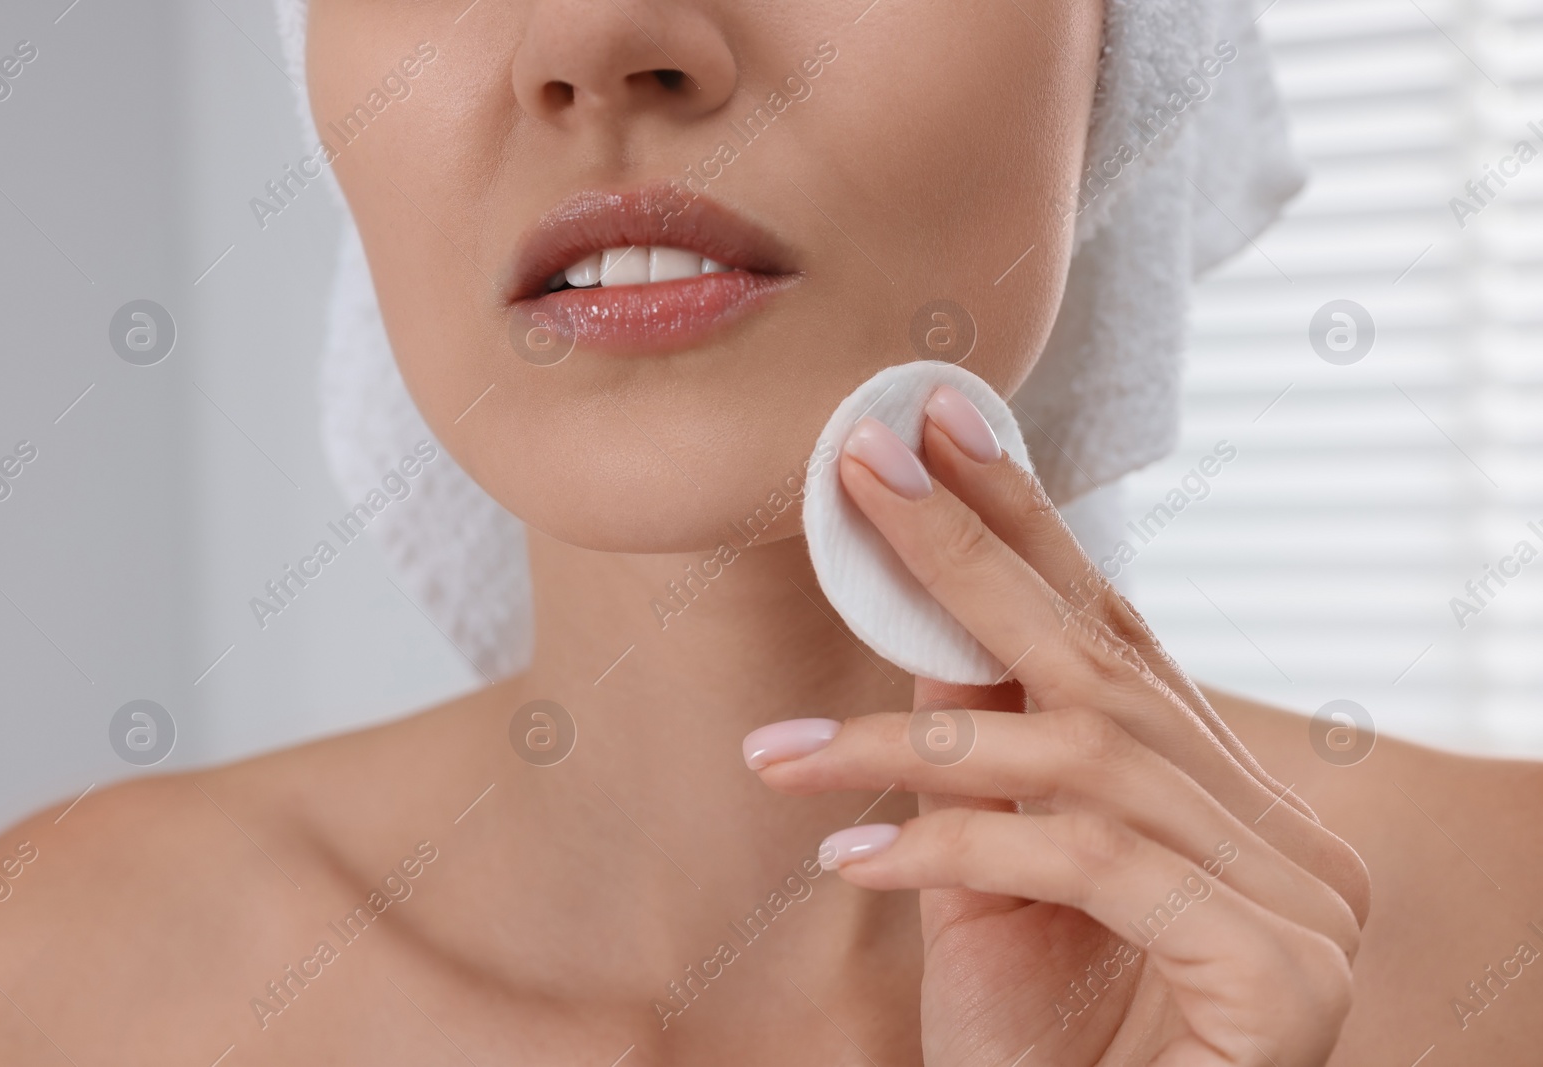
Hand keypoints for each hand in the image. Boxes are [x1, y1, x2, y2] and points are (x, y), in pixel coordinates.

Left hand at [745, 385, 1369, 1065]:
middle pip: (1105, 660)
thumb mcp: (988, 887)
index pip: (1115, 633)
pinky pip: (1089, 861)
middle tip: (869, 466)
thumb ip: (977, 764)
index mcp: (1221, 797)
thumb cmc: (1047, 1053)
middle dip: (972, 554)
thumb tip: (924, 624)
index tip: (937, 430)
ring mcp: (1302, 898)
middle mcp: (1282, 830)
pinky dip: (955, 848)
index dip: (1025, 525)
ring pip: (1078, 757)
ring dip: (909, 749)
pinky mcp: (1282, 970)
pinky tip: (850, 856)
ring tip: (780, 759)